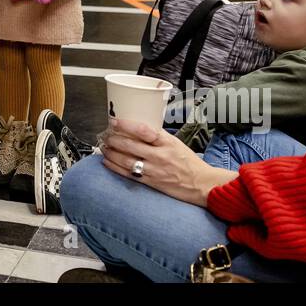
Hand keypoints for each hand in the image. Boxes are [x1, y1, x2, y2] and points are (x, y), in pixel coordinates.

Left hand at [99, 120, 235, 207]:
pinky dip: (115, 167)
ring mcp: (154, 170)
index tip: (114, 121)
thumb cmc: (189, 162)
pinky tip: (107, 161)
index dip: (126, 125)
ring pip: (126, 160)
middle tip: (105, 134)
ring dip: (111, 152)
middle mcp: (159, 156)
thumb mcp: (175, 143)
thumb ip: (157, 136)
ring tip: (104, 147)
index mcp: (166, 142)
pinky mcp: (150, 182)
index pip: (143, 130)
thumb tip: (136, 128)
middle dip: (113, 139)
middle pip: (130, 145)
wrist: (202, 184)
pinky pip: (128, 174)